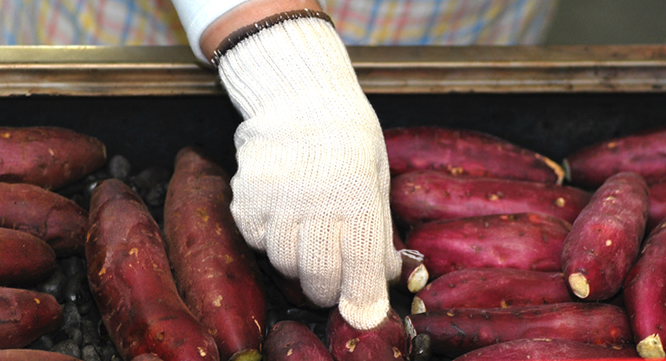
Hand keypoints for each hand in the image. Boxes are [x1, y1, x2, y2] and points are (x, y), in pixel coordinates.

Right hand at [216, 10, 401, 329]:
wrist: (298, 93)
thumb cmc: (347, 135)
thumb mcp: (376, 174)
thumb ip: (380, 228)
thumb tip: (385, 277)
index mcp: (358, 194)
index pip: (361, 266)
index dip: (363, 299)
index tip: (363, 315)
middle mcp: (317, 200)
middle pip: (319, 276)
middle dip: (329, 288)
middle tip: (333, 280)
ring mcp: (277, 199)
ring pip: (285, 264)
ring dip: (299, 263)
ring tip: (308, 238)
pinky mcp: (247, 196)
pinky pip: (256, 241)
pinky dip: (269, 240)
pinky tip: (282, 218)